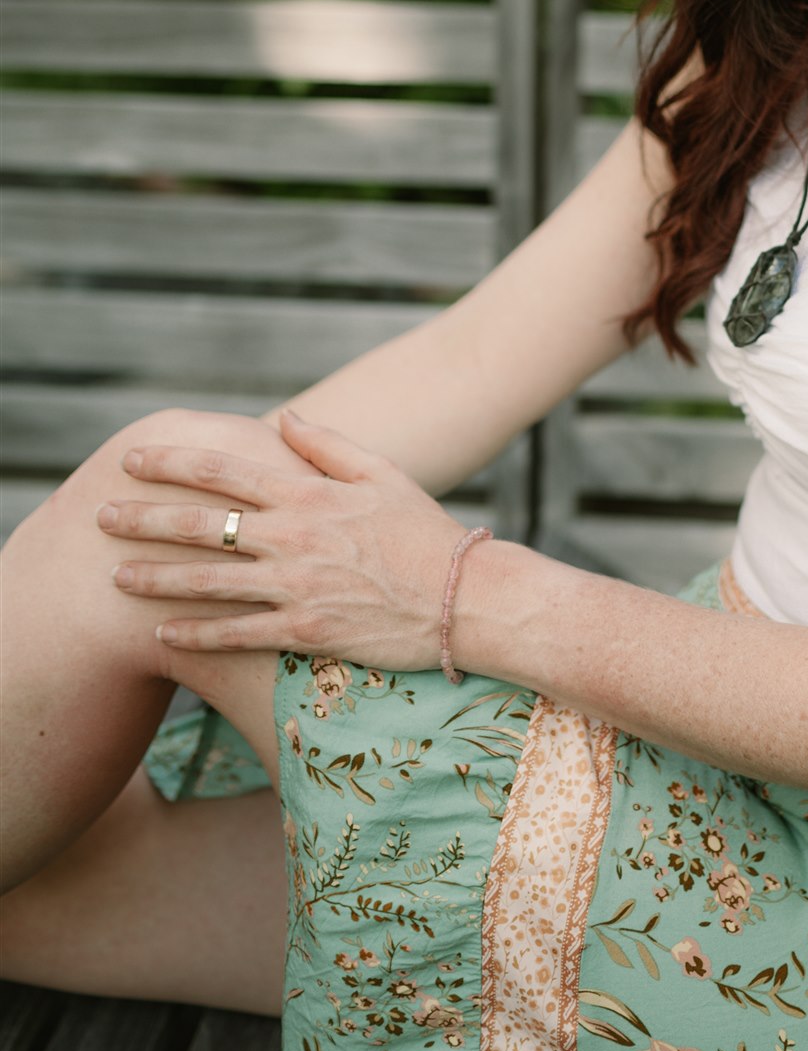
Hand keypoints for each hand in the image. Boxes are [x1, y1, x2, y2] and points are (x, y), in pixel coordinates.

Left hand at [97, 411, 464, 668]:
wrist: (463, 597)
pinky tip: (160, 633)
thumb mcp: (381, 473)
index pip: (223, 471)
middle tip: (102, 516)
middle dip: (144, 519)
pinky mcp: (304, 631)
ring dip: (154, 578)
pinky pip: (236, 634)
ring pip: (207, 581)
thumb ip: (327, 444)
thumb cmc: (425, 530)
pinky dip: (194, 633)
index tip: (132, 459)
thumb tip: (284, 416)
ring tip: (115, 576)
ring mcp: (296, 586)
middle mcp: (293, 538)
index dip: (172, 462)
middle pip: (201, 524)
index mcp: (308, 494)